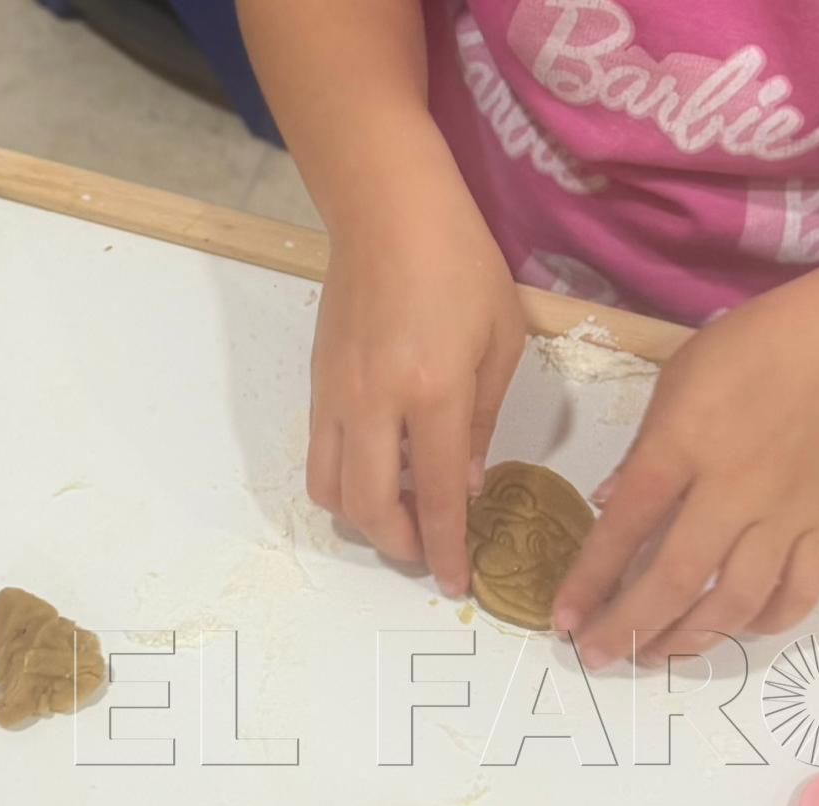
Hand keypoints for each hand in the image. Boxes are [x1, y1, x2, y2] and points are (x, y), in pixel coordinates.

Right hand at [306, 143, 525, 596]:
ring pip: (331, 491)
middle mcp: (375, 404)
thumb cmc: (460, 262)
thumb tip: (466, 485)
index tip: (456, 585)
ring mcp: (336, 396)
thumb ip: (485, 420)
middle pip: (369, 509)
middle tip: (431, 550)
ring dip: (364, 520)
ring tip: (401, 515)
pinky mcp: (316, 384)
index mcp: (433, 392)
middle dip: (401, 545)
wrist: (385, 206)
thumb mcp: (502, 340)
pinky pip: (319, 457)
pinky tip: (378, 472)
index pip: (437, 497)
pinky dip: (344, 484)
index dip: (448, 550)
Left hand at [553, 280, 818, 666]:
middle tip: (600, 657)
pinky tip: (734, 628)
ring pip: (736, 601)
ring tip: (656, 654)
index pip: (626, 525)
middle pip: (676, 578)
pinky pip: (798, 593)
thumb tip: (607, 506)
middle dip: (630, 627)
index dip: (591, 579)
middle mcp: (734, 489)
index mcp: (684, 444)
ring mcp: (786, 514)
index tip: (565, 620)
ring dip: (689, 639)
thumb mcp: (678, 381)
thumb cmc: (755, 350)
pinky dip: (765, 623)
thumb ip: (641, 451)